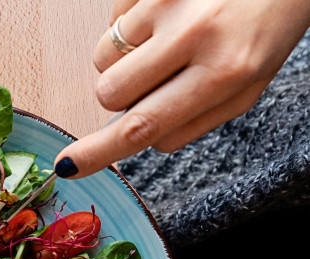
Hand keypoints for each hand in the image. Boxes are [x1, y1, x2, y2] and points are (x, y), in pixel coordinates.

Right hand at [54, 0, 309, 178]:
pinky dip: (133, 21)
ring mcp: (169, 1)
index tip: (68, 165)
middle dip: (121, 93)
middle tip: (157, 77)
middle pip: (109, 92)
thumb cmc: (267, 28)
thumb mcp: (247, 85)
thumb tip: (130, 141)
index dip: (100, 151)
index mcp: (226, 73)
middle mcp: (196, 34)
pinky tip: (169, 13)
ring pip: (104, 56)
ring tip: (168, 39)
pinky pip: (114, 17)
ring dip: (125, 57)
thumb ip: (191, 118)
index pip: (142, 126)